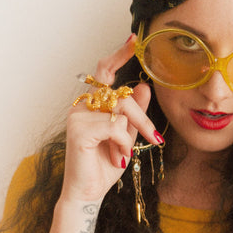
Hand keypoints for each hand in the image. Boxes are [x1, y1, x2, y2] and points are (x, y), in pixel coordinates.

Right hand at [61, 35, 162, 204]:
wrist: (89, 193)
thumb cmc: (105, 165)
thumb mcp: (127, 136)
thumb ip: (133, 113)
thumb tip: (143, 86)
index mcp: (92, 105)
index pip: (104, 72)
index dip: (119, 54)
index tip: (134, 39)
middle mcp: (82, 106)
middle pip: (122, 94)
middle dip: (143, 117)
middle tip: (155, 138)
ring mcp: (77, 117)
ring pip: (121, 110)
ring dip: (133, 133)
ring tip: (126, 153)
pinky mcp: (79, 131)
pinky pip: (115, 127)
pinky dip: (123, 143)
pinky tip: (117, 156)